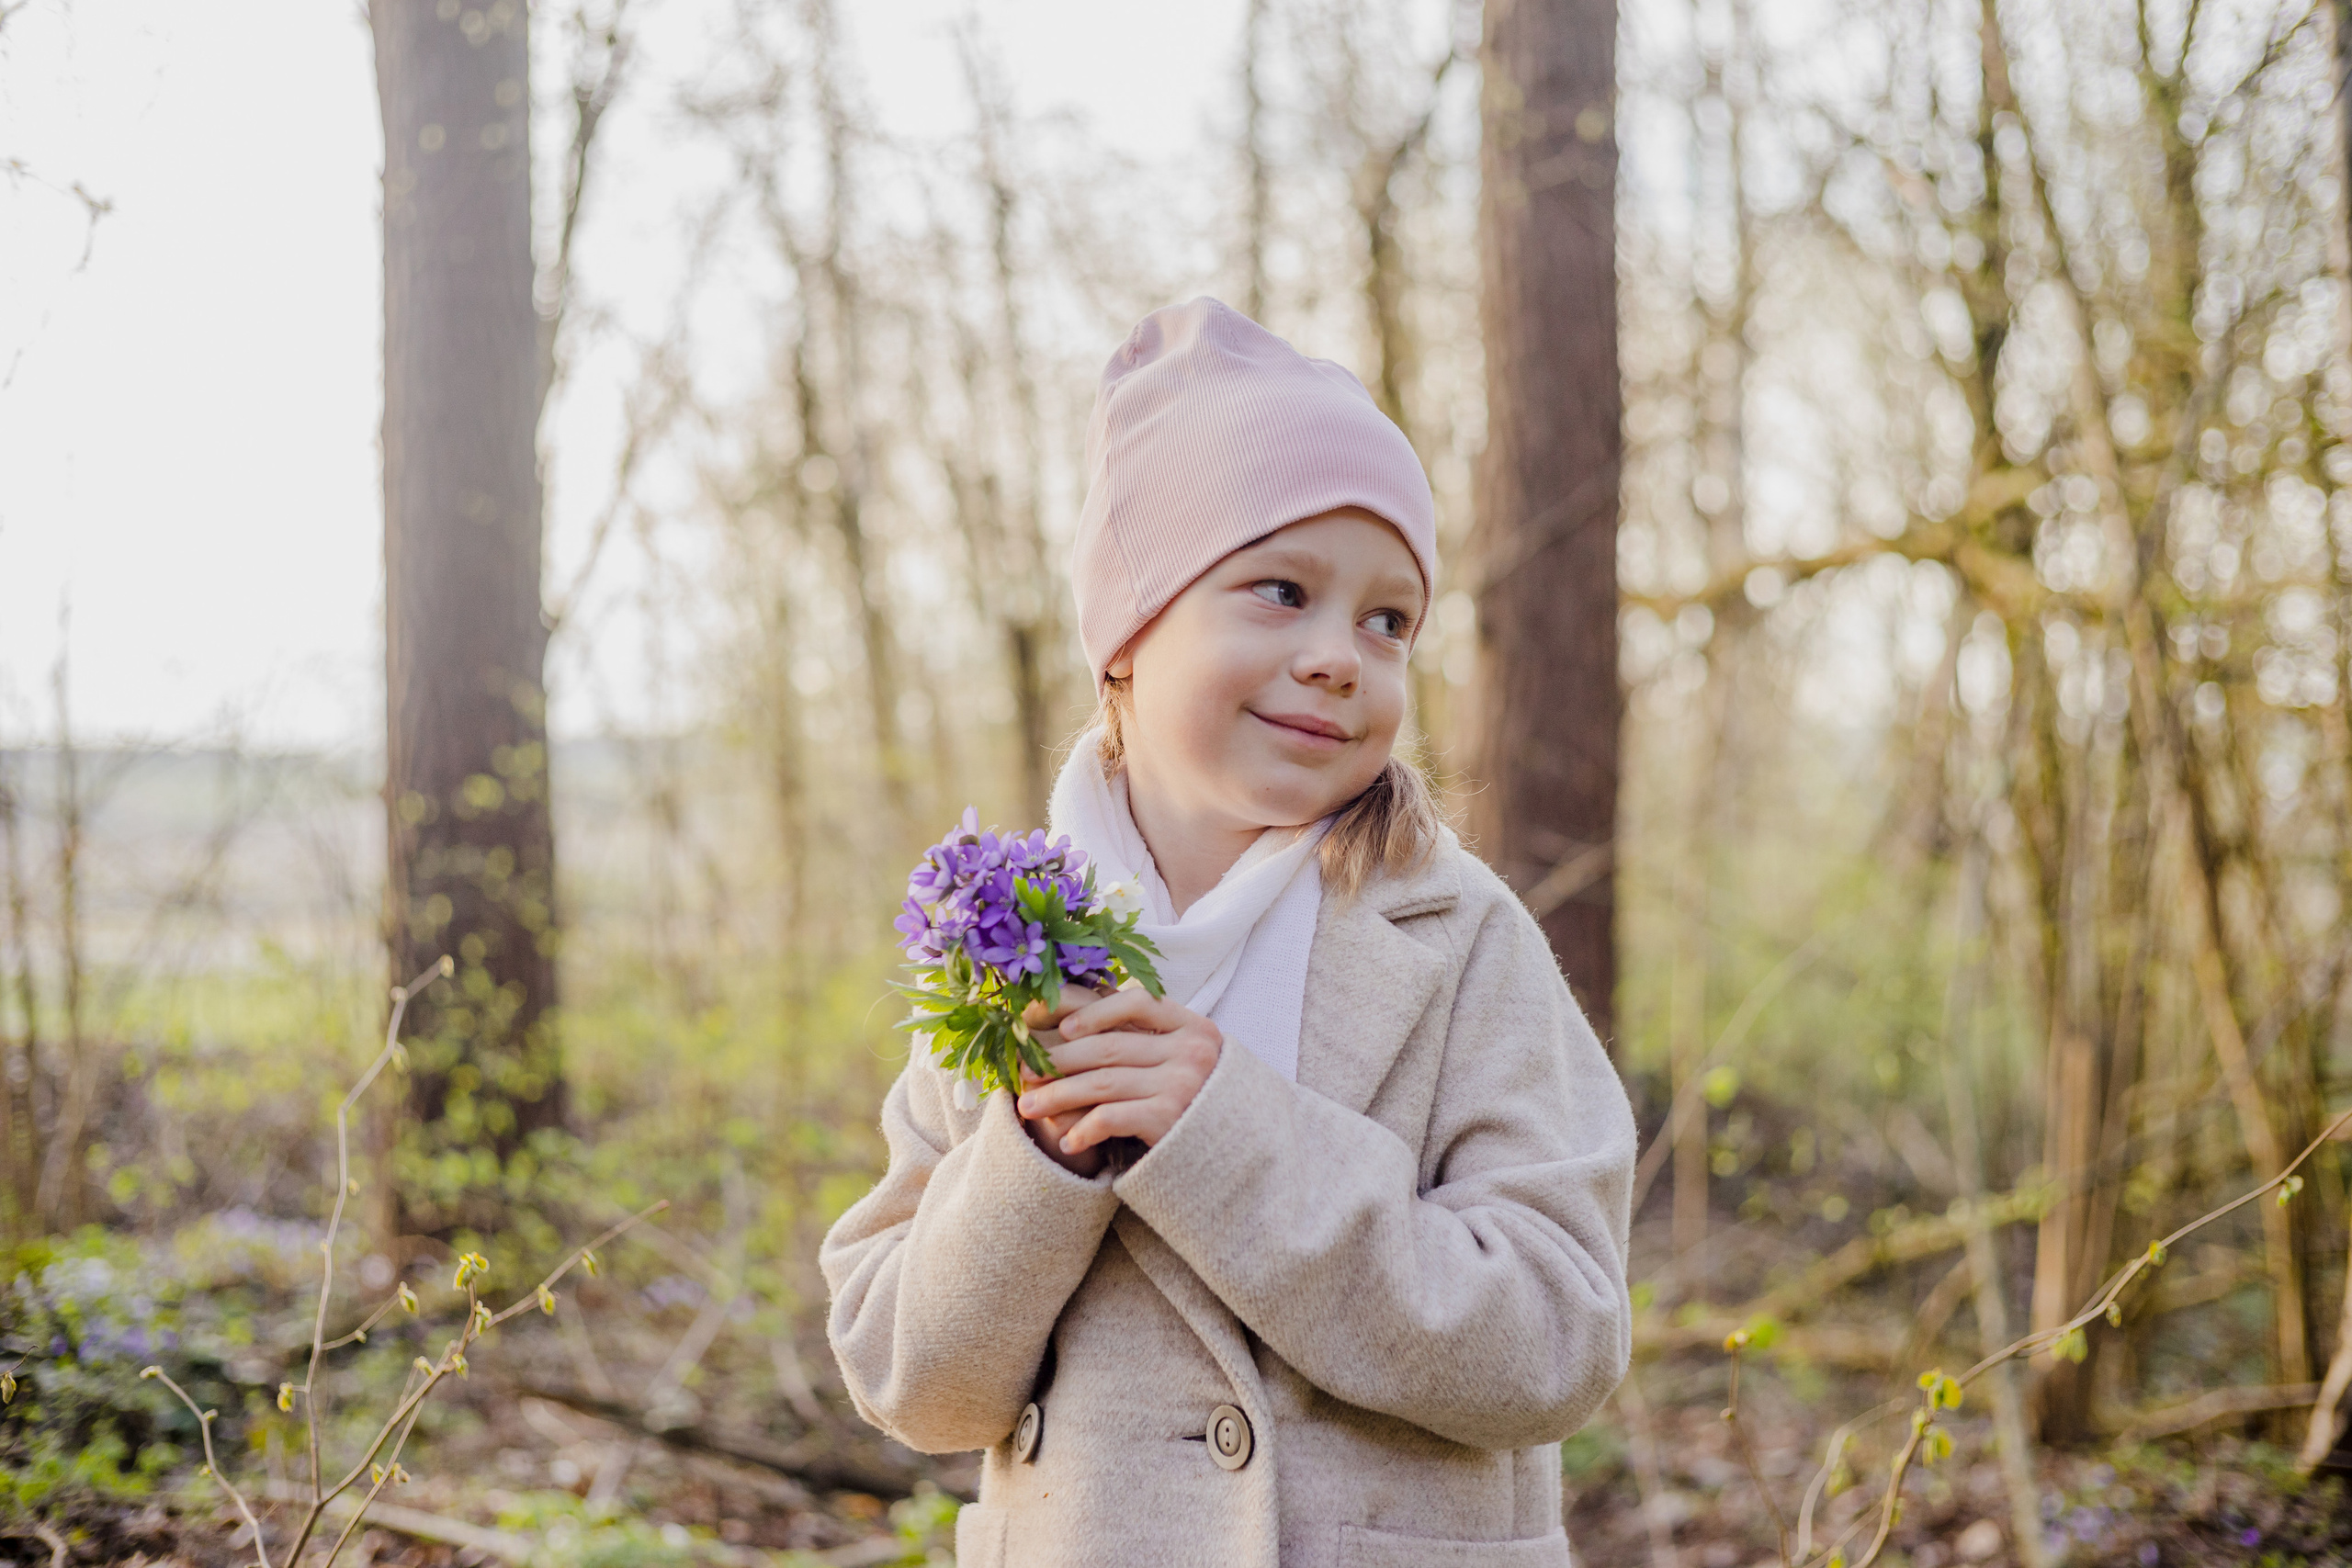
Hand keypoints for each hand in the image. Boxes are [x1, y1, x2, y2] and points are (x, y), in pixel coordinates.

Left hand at [1016, 988, 1223, 1161]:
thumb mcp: (1187, 1060)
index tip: (1061, 1029)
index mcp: (1193, 1026)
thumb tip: (1080, 1023)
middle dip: (1058, 1061)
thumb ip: (1150, 1040)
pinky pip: (1112, 1117)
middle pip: (1109, 1047)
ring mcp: (1182, 1084)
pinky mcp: (1170, 1120)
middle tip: (1023, 1073)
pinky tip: (1067, 1142)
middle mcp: (1191, 1050)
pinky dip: (1083, 1129)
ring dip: (1058, 1095)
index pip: (1137, 1003)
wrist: (1242, 1157)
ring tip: (1028, 1107)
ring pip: (1102, 1082)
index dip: (1094, 1012)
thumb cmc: (1202, 1105)